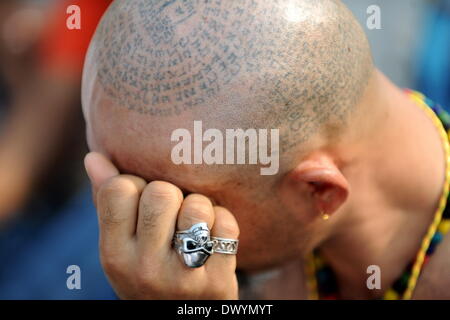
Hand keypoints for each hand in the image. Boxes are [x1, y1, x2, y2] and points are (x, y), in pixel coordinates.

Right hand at [84, 152, 239, 298]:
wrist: (180, 315)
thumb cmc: (148, 270)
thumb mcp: (120, 245)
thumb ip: (107, 201)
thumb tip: (93, 157)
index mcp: (113, 255)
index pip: (119, 189)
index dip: (136, 186)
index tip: (142, 203)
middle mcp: (144, 269)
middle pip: (161, 193)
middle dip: (170, 196)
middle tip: (171, 216)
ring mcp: (182, 277)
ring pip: (197, 205)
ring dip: (199, 208)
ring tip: (192, 226)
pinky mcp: (217, 281)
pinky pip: (225, 223)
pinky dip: (222, 222)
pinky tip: (213, 238)